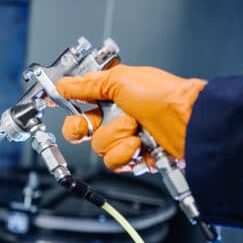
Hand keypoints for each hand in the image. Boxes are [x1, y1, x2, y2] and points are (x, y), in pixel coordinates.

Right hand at [56, 65, 207, 170]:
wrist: (190, 124)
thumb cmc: (162, 96)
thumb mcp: (119, 80)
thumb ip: (85, 84)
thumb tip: (63, 84)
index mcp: (110, 93)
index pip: (78, 99)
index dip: (65, 101)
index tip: (52, 101)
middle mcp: (115, 115)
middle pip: (80, 128)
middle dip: (83, 127)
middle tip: (93, 124)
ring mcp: (125, 137)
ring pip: (98, 146)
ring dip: (116, 137)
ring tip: (135, 128)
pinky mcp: (135, 157)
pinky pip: (115, 162)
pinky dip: (126, 154)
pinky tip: (140, 145)